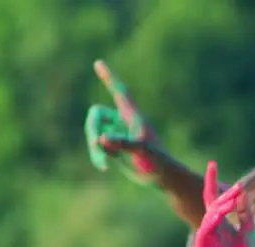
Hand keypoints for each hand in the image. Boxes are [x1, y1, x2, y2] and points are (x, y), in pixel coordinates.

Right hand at [84, 60, 168, 184]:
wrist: (162, 177)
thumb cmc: (158, 161)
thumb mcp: (140, 151)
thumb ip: (121, 143)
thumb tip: (100, 139)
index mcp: (132, 115)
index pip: (119, 92)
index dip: (109, 78)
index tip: (98, 62)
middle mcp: (122, 121)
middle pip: (96, 115)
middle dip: (92, 130)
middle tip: (96, 146)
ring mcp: (116, 133)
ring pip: (94, 132)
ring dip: (95, 147)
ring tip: (104, 165)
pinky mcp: (113, 147)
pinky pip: (97, 146)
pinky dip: (98, 156)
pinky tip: (105, 167)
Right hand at [195, 161, 254, 246]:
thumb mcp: (249, 231)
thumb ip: (245, 212)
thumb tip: (241, 190)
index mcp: (221, 224)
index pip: (214, 199)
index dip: (212, 182)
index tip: (212, 164)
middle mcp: (210, 229)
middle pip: (211, 206)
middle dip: (220, 196)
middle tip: (234, 190)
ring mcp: (205, 240)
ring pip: (208, 219)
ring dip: (218, 209)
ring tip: (229, 202)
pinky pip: (203, 235)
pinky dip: (209, 224)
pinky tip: (217, 216)